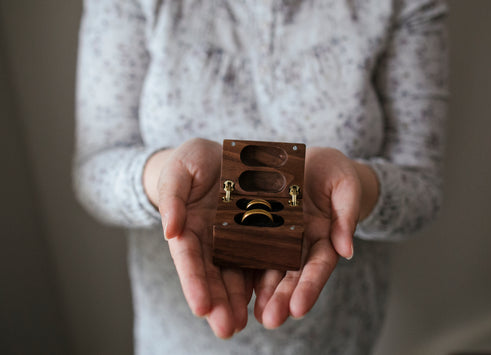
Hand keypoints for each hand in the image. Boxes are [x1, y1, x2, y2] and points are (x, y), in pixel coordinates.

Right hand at [143, 138, 252, 337]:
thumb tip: (170, 231)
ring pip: (235, 274)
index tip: (200, 307)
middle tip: (227, 329)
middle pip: (212, 275)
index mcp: (187, 228)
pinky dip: (261, 279)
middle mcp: (209, 240)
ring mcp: (232, 239)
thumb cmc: (192, 161)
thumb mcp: (180, 170)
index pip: (188, 259)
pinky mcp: (255, 234)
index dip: (193, 283)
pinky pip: (259, 257)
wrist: (218, 155)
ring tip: (245, 324)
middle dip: (219, 303)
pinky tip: (267, 300)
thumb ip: (173, 197)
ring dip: (238, 300)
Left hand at [253, 147, 377, 327]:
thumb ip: (346, 215)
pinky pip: (249, 250)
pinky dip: (244, 270)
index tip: (299, 308)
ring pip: (269, 269)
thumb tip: (347, 251)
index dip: (310, 286)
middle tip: (270, 320)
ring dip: (262, 294)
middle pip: (292, 276)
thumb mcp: (345, 186)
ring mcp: (279, 238)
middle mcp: (300, 244)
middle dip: (281, 298)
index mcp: (324, 236)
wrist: (310, 160)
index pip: (319, 266)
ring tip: (251, 315)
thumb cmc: (334, 172)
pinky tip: (233, 289)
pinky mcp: (258, 229)